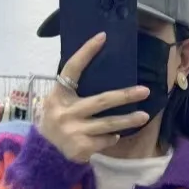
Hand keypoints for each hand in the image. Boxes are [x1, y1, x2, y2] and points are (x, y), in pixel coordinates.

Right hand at [39, 32, 150, 162]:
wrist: (44, 152)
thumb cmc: (58, 120)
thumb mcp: (59, 101)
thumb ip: (74, 89)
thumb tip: (105, 72)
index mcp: (59, 94)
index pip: (72, 68)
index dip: (86, 52)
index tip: (102, 37)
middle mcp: (65, 111)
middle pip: (101, 101)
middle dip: (125, 96)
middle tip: (145, 91)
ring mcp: (73, 130)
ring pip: (108, 124)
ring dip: (128, 120)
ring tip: (144, 116)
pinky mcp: (81, 147)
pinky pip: (105, 139)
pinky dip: (112, 137)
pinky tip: (114, 135)